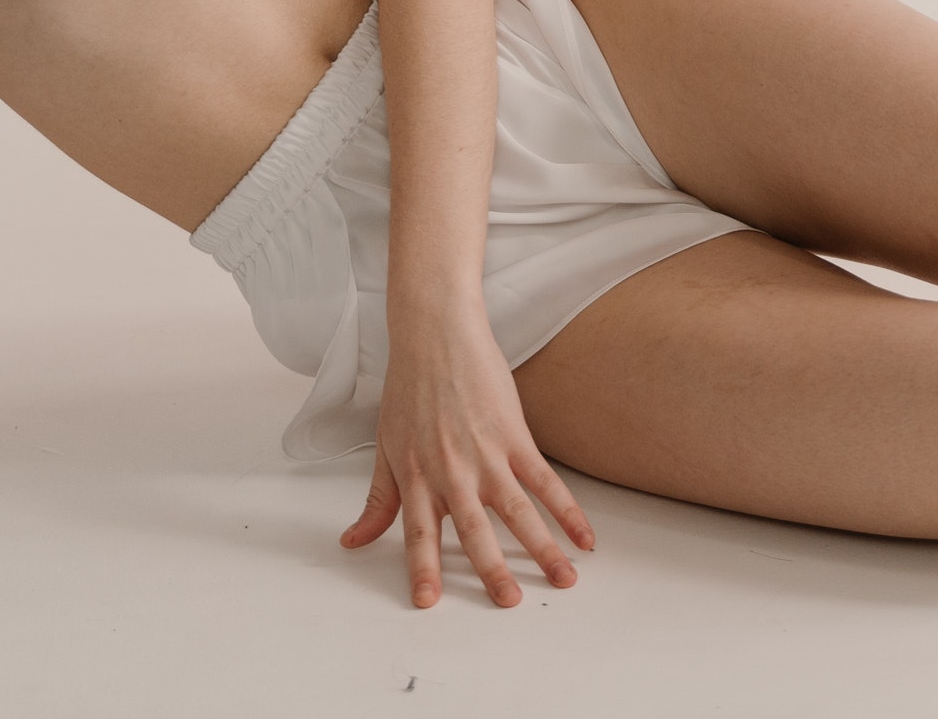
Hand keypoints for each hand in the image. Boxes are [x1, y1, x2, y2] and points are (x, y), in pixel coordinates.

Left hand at [338, 312, 594, 608]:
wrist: (435, 335)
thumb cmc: (409, 389)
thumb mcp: (385, 447)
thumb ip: (377, 501)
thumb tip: (353, 542)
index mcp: (417, 478)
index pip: (418, 534)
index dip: (423, 568)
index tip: (428, 602)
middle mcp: (451, 472)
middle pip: (475, 531)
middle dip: (492, 571)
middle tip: (510, 602)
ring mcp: (487, 455)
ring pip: (518, 512)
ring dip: (543, 548)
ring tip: (564, 579)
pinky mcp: (515, 435)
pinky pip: (545, 480)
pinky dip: (568, 510)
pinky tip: (585, 536)